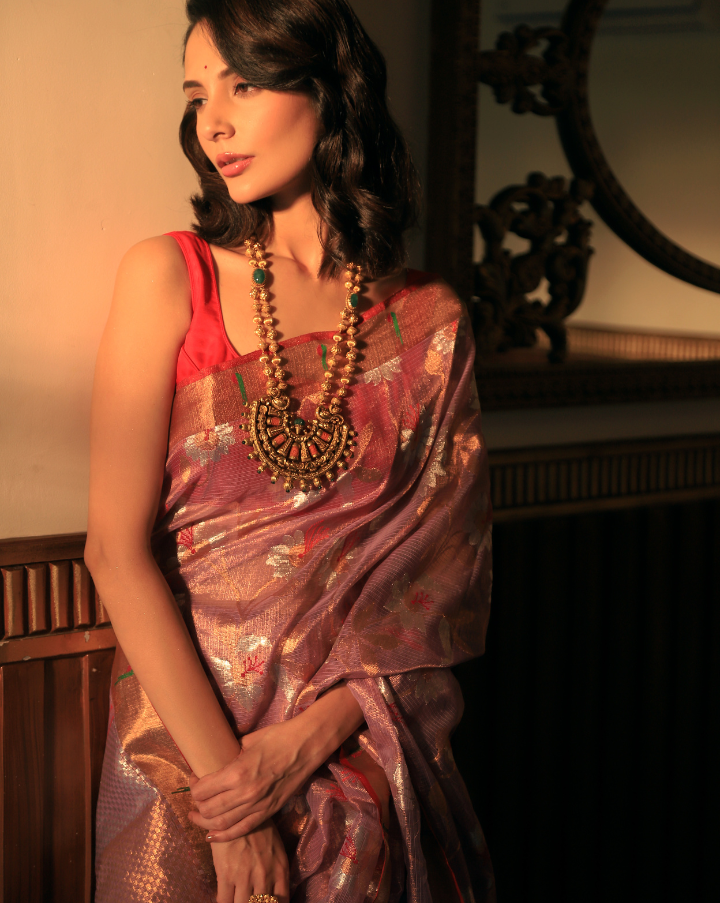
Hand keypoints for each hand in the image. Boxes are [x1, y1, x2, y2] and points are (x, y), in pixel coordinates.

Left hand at [189, 720, 321, 841]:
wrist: (306, 746)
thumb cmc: (277, 737)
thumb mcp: (248, 741)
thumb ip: (230, 753)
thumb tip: (215, 757)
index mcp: (237, 772)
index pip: (202, 790)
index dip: (193, 786)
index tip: (194, 779)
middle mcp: (245, 793)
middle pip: (208, 810)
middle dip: (197, 805)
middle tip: (196, 796)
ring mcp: (257, 806)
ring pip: (221, 824)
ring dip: (205, 822)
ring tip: (197, 816)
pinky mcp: (268, 812)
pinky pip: (241, 830)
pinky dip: (223, 836)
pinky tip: (212, 835)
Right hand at [211, 819, 288, 902]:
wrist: (238, 810)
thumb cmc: (258, 829)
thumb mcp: (276, 849)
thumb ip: (277, 872)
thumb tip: (274, 895)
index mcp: (280, 870)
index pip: (282, 902)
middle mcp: (265, 876)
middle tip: (248, 899)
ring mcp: (245, 876)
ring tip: (236, 898)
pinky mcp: (226, 874)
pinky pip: (224, 901)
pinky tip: (225, 898)